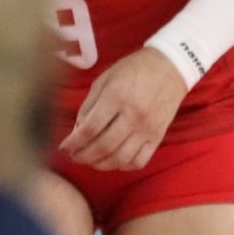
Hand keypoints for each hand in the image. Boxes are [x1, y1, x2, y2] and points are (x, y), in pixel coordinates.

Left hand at [57, 47, 187, 171]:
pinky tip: (112, 161)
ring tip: (89, 161)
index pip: (90, 128)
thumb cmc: (132, 70)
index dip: (74, 142)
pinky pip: (139, 161)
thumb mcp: (105, 78)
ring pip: (120, 158)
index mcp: (116, 97)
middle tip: (73, 157)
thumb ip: (88, 105)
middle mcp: (133, 116)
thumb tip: (76, 131)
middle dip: (83, 156)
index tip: (63, 148)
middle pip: (104, 146)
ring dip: (100, 164)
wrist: (170, 68)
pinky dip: (123, 166)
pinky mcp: (158, 137)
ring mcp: (147, 129)